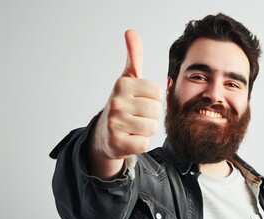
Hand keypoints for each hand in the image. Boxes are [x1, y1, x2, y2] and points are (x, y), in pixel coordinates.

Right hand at [90, 30, 162, 178]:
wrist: (104, 134)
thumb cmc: (123, 103)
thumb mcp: (128, 79)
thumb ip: (134, 56)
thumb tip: (131, 31)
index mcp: (122, 84)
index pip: (159, 93)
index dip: (154, 99)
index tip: (140, 100)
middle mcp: (116, 102)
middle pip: (156, 110)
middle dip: (150, 115)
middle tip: (136, 116)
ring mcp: (115, 123)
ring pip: (152, 127)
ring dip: (146, 130)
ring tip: (133, 126)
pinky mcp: (116, 143)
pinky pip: (145, 143)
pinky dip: (140, 143)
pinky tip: (129, 138)